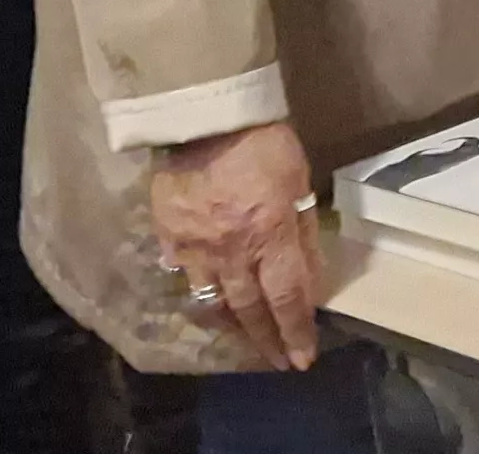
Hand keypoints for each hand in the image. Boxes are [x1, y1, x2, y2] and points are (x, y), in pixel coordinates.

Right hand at [145, 121, 323, 370]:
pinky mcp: (167, 236)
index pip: (286, 298)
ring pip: (212, 302)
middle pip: (249, 310)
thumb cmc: (265, 144)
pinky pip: (181, 276)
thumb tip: (311, 281)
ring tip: (246, 340)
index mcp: (269, 235)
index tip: (303, 357)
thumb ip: (304, 235)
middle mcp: (231, 251)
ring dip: (232, 327)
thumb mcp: (301, 185)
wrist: (205, 117)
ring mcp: (194, 247)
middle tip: (278, 362)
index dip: (296, 332)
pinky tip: (206, 301)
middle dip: (266, 341)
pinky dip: (196, 292)